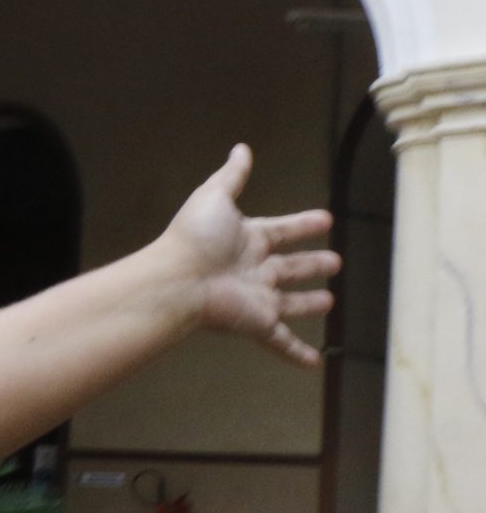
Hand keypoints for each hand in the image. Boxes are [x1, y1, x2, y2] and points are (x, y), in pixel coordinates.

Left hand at [160, 145, 338, 368]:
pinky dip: (298, 353)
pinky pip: (281, 341)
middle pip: (290, 267)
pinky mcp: (257, 323)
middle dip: (311, 265)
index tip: (325, 220)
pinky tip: (314, 364)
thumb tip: (242, 148)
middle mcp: (254, 269)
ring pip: (289, 304)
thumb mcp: (215, 198)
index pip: (282, 230)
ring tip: (330, 302)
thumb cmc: (194, 239)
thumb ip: (232, 176)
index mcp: (248, 239)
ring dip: (308, 304)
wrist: (177, 279)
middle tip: (335, 262)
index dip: (303, 226)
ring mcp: (257, 298)